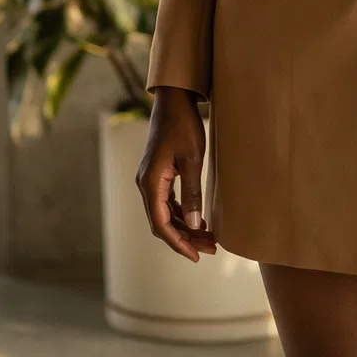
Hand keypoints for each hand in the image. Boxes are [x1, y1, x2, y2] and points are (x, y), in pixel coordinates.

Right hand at [137, 87, 217, 262]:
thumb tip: (194, 224)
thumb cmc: (184, 125)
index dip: (179, 243)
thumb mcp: (193, 159)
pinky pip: (166, 203)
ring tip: (209, 238)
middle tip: (211, 248)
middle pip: (162, 222)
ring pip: (164, 214)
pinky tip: (198, 219)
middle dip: (185, 238)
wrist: (174, 100)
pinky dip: (180, 214)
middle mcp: (145, 184)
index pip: (161, 224)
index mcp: (150, 182)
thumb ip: (192, 193)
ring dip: (184, 227)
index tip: (197, 255)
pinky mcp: (157, 174)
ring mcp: (149, 179)